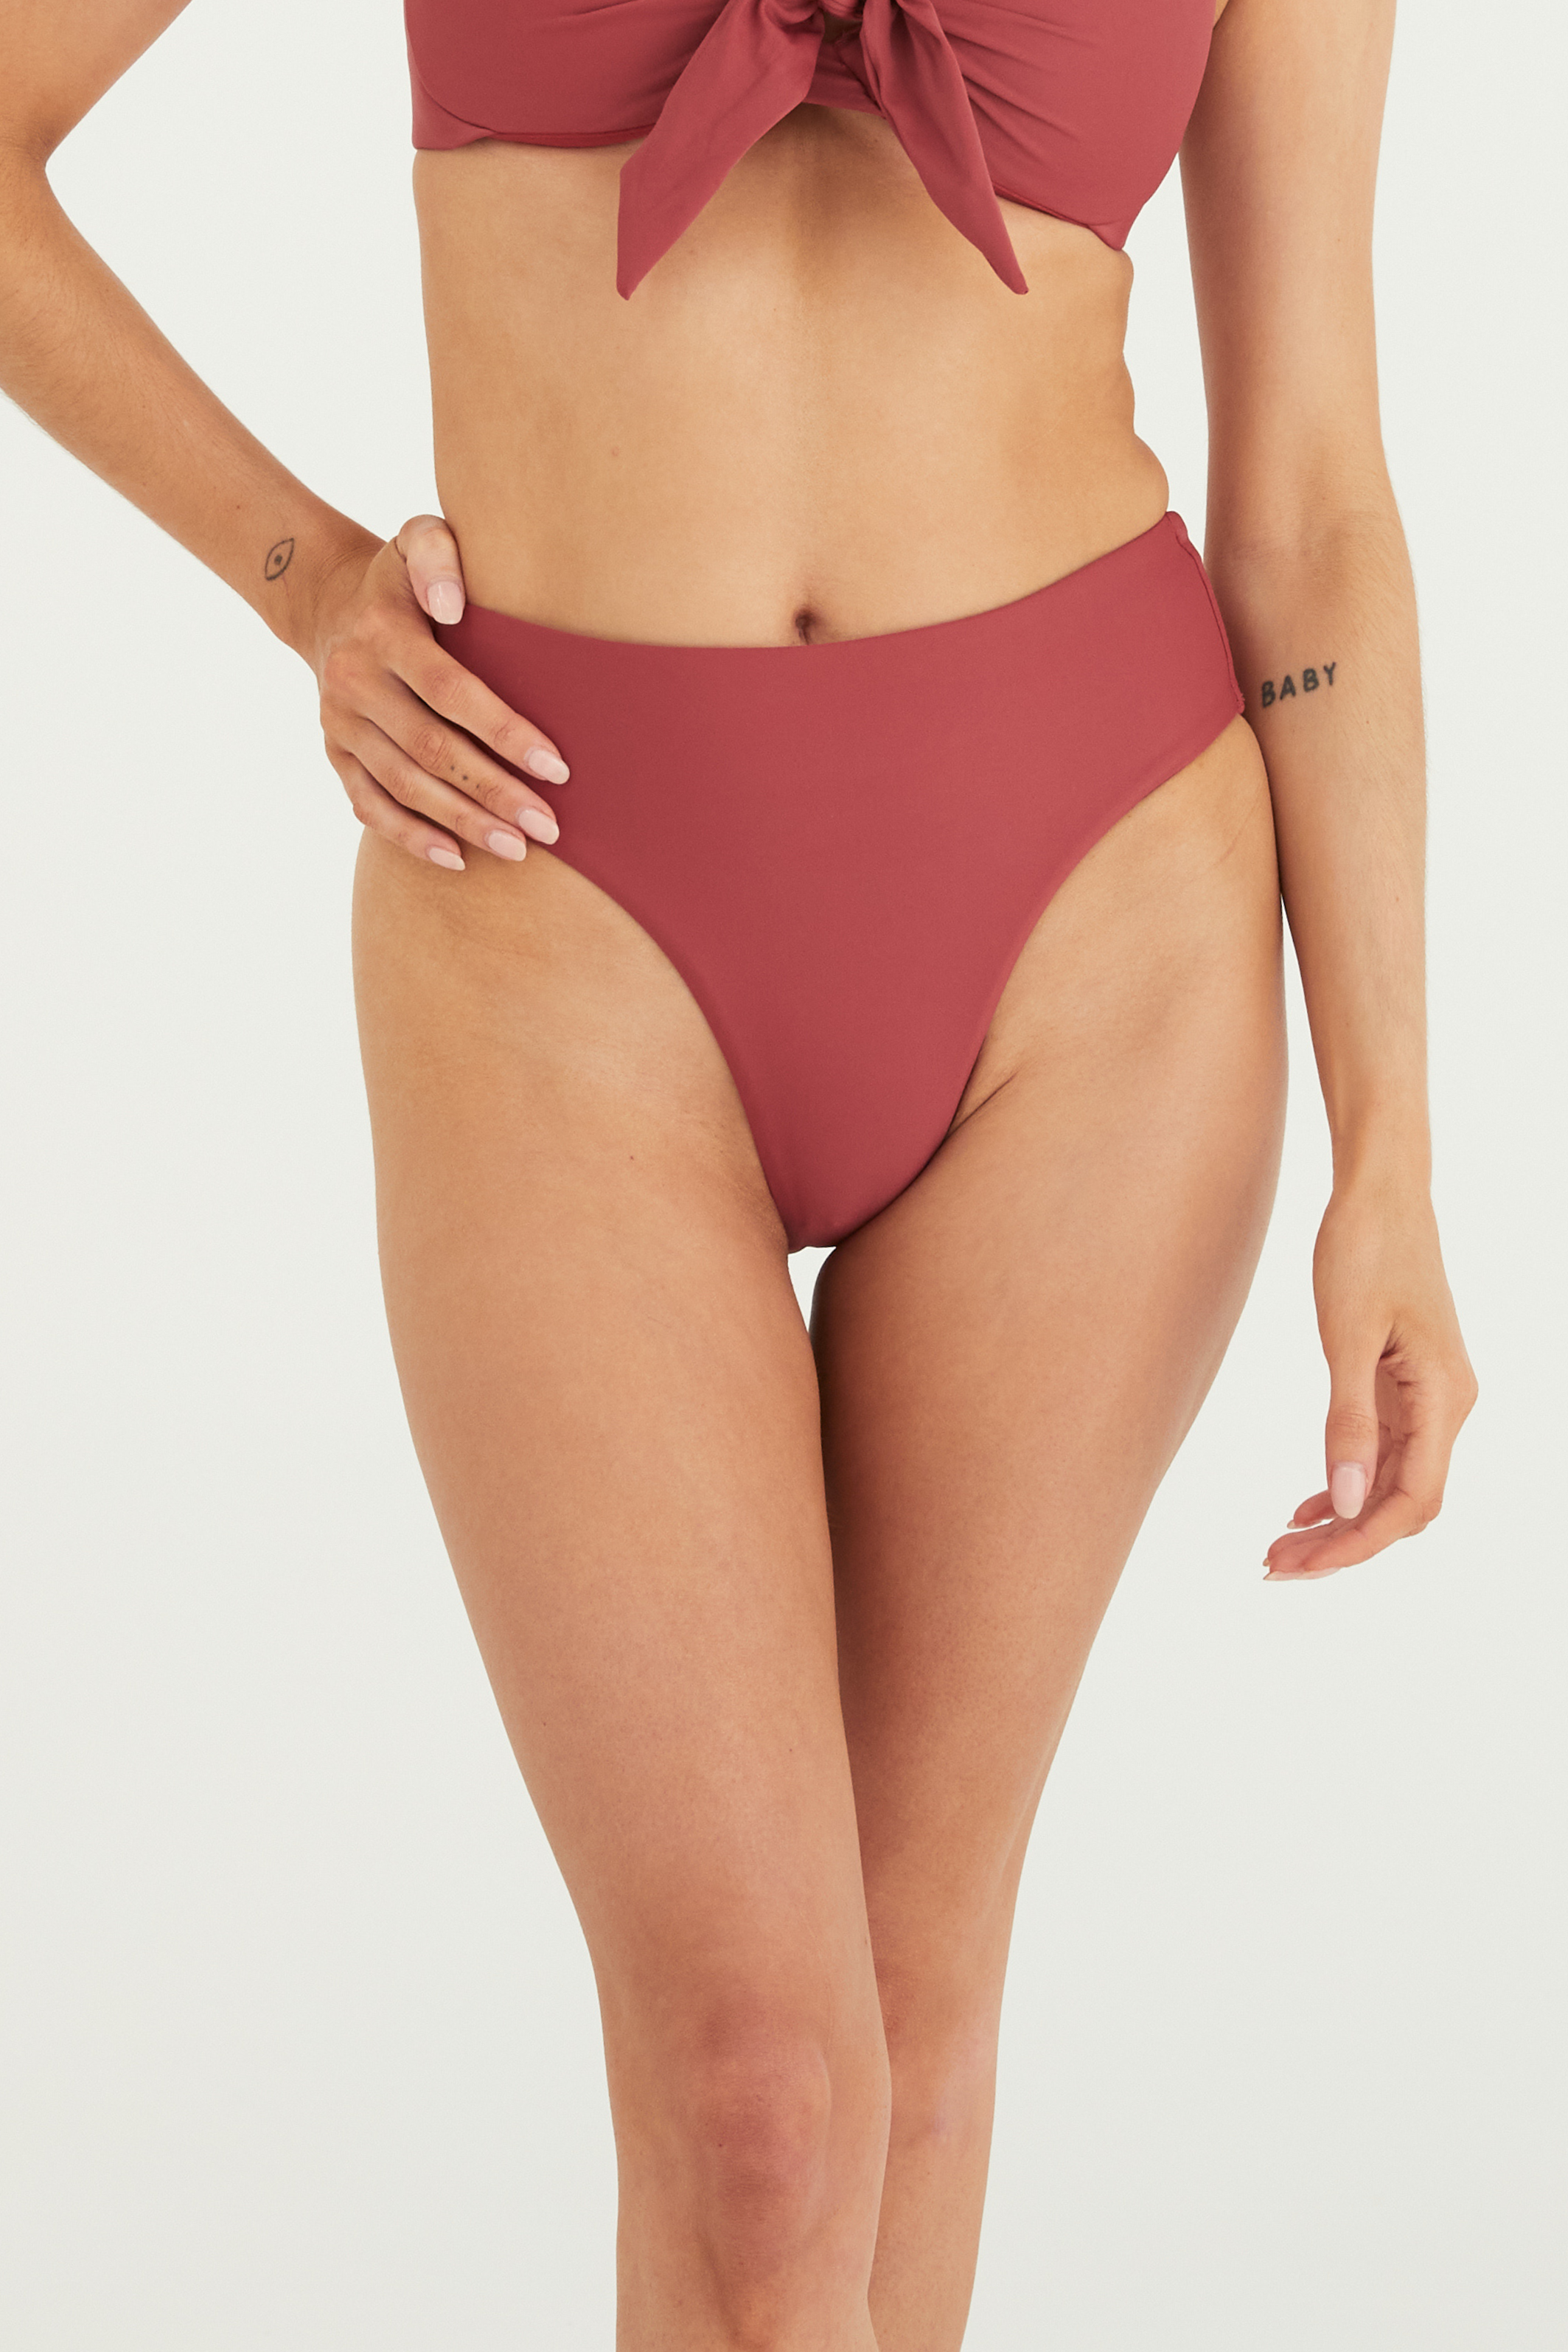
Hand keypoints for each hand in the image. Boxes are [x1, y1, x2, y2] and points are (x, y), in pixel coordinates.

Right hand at [306, 513, 568, 870]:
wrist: (326, 600)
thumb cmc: (401, 577)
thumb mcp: (416, 538)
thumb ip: (438, 555)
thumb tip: (453, 606)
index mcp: (383, 633)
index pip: (451, 692)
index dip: (504, 733)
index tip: (556, 767)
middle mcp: (355, 682)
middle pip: (431, 749)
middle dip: (493, 792)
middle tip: (548, 826)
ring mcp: (341, 724)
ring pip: (404, 785)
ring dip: (462, 822)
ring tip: (516, 849)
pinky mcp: (334, 752)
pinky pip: (368, 804)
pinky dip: (409, 836)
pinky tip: (455, 858)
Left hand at [1263, 1180, 1477, 1579]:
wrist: (1380, 1190)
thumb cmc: (1364, 1248)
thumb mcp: (1346, 1336)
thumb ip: (1347, 1422)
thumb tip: (1343, 1501)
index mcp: (1444, 1398)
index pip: (1410, 1501)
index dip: (1358, 1542)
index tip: (1303, 1566)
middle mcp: (1447, 1406)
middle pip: (1401, 1504)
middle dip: (1342, 1542)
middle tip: (1274, 1567)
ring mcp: (1428, 1398)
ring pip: (1388, 1483)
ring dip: (1339, 1518)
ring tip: (1280, 1547)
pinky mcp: (1405, 1385)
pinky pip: (1382, 1453)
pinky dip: (1343, 1482)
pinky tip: (1304, 1506)